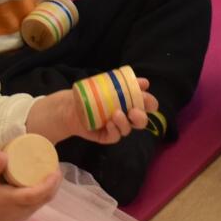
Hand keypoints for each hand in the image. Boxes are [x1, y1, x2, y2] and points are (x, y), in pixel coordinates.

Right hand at [0, 150, 60, 220]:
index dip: (47, 184)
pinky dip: (45, 192)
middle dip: (54, 183)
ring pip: (43, 202)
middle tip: (55, 164)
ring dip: (51, 187)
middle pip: (44, 199)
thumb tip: (4, 154)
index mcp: (8, 200)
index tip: (55, 171)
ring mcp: (21, 215)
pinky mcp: (21, 215)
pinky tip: (45, 180)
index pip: (33, 195)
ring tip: (52, 169)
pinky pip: (38, 204)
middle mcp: (18, 210)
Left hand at [27, 82, 158, 145]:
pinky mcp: (105, 136)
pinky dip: (114, 131)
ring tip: (115, 114)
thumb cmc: (90, 94)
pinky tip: (108, 124)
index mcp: (129, 102)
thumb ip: (124, 83)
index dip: (150, 104)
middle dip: (141, 117)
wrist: (69, 104)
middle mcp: (125, 116)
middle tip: (133, 111)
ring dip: (124, 123)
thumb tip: (145, 82)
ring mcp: (115, 127)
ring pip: (128, 130)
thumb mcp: (107, 84)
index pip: (146, 105)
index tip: (147, 101)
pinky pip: (114, 137)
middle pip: (141, 121)